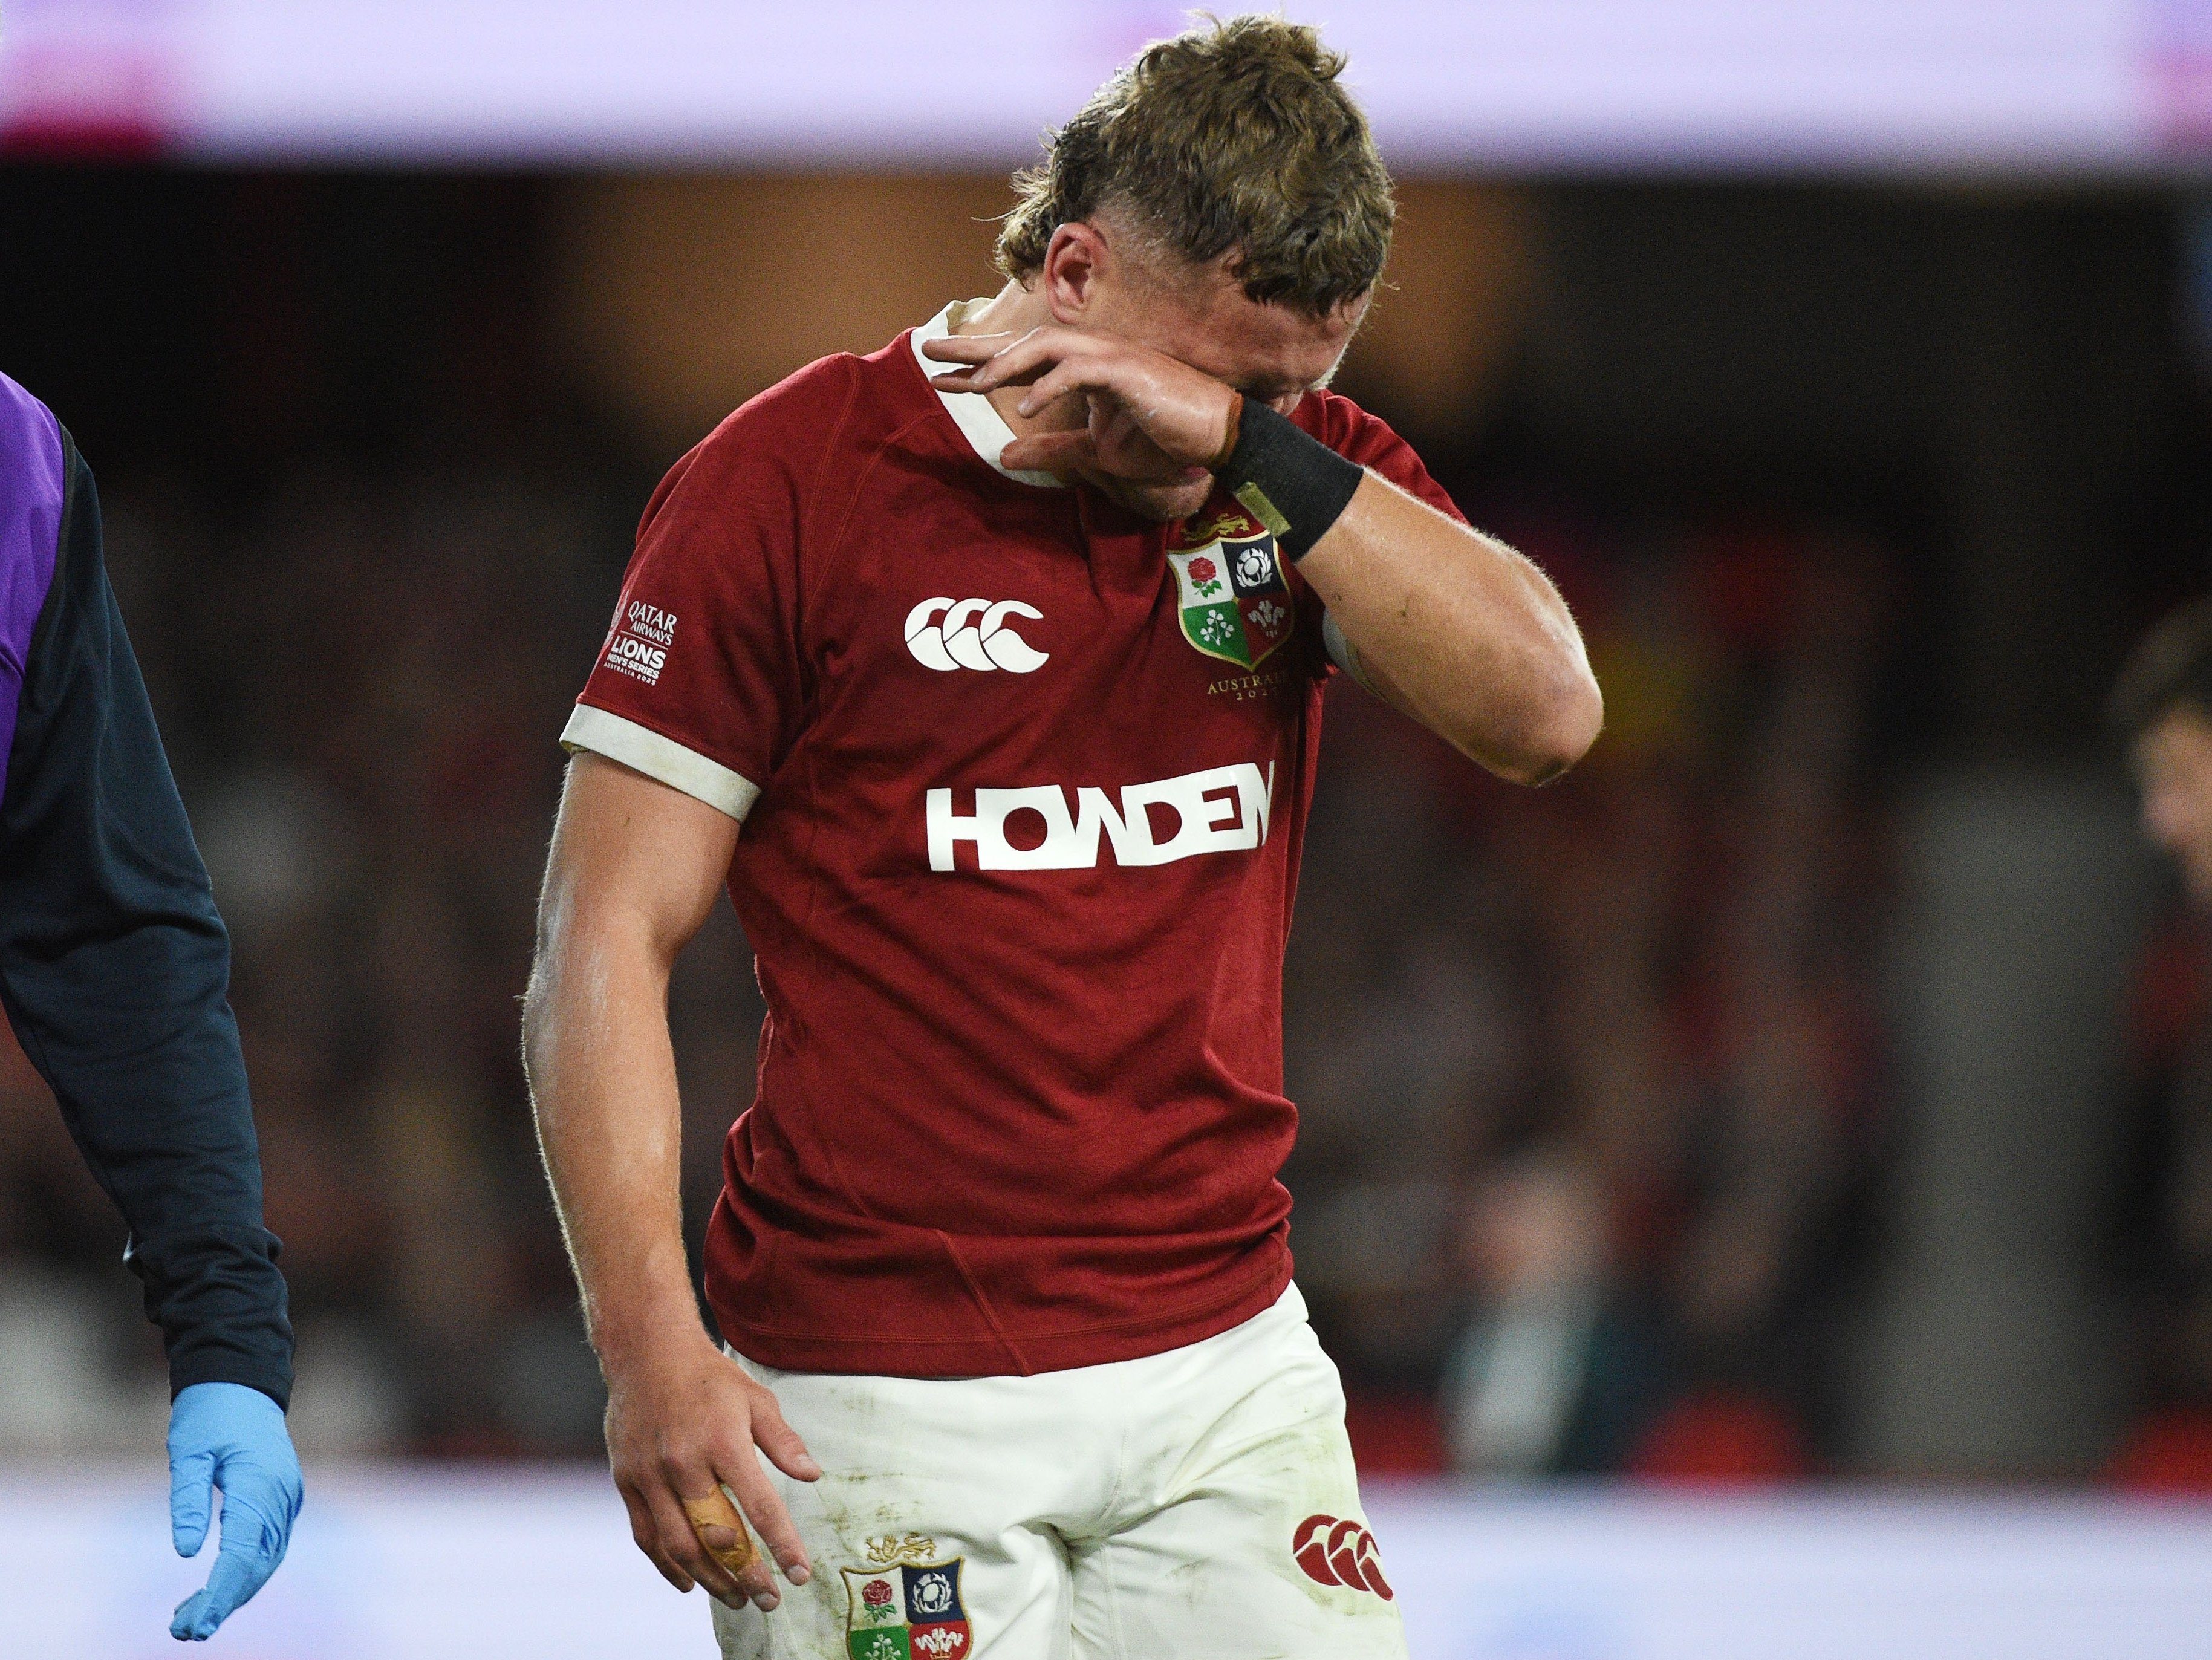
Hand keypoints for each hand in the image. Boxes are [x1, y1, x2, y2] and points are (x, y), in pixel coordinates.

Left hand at [166, 1382, 303, 1641]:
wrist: (243, 1382)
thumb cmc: (209, 1415)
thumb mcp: (187, 1453)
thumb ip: (187, 1501)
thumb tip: (186, 1553)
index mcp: (258, 1483)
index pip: (242, 1553)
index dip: (219, 1593)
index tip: (195, 1624)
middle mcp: (281, 1495)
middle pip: (258, 1564)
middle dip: (224, 1602)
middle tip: (183, 1631)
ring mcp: (288, 1497)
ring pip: (267, 1560)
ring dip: (234, 1591)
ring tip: (191, 1616)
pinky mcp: (284, 1498)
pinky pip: (270, 1546)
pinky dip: (245, 1572)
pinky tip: (216, 1585)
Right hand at [604, 1334, 819, 1612]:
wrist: (647, 1353)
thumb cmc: (709, 1377)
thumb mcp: (756, 1398)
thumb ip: (783, 1441)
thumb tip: (812, 1476)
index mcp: (723, 1442)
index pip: (760, 1506)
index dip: (782, 1546)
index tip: (800, 1574)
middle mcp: (684, 1463)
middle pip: (718, 1536)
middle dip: (747, 1574)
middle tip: (769, 1599)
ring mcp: (650, 1475)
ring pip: (680, 1546)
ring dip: (710, 1581)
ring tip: (736, 1601)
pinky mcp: (627, 1481)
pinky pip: (646, 1537)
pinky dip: (667, 1566)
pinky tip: (689, 1582)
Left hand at [922, 326, 1236, 480]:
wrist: (1216, 437)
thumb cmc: (1161, 440)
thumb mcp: (1096, 452)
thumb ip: (1053, 449)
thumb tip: (1004, 454)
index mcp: (1081, 370)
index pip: (1022, 363)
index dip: (979, 367)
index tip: (940, 377)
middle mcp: (1091, 354)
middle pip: (1023, 343)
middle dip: (976, 348)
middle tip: (929, 352)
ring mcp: (1109, 357)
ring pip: (1047, 347)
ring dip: (1008, 364)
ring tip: (973, 387)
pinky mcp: (1127, 371)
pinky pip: (1080, 371)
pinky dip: (1051, 385)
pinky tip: (1026, 408)